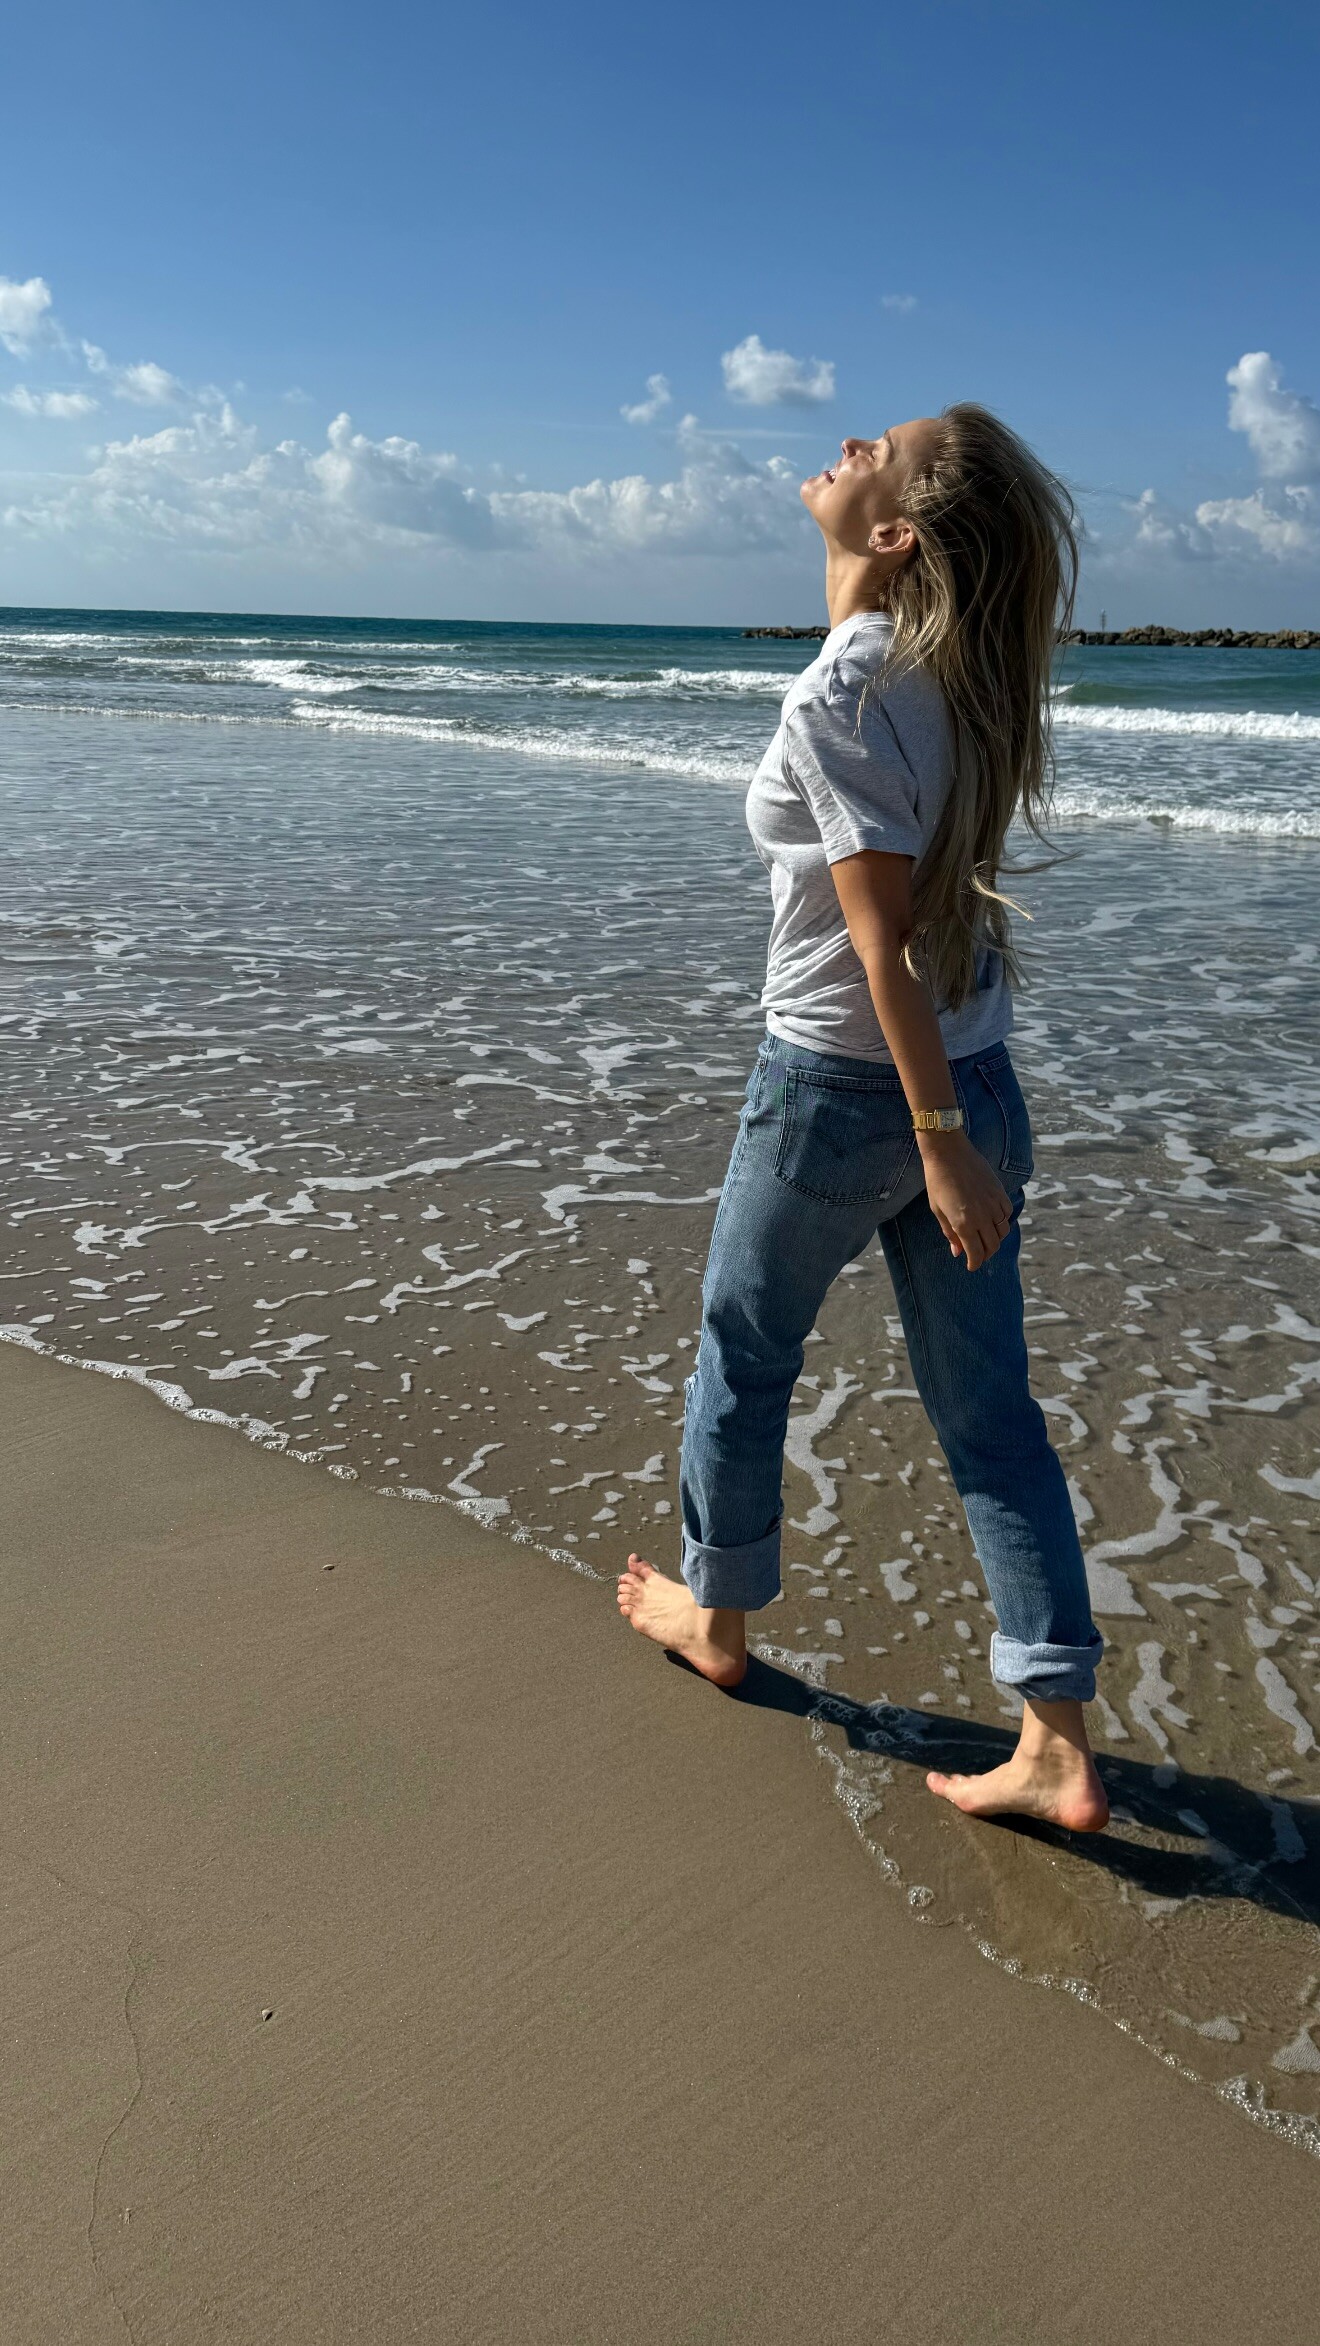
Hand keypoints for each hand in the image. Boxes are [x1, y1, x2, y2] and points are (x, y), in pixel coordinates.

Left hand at [918, 1131, 1012, 1269]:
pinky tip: (993, 1220)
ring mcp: (993, 1204)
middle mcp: (982, 1216)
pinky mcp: (1000, 1192)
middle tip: (978, 1255)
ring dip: (995, 1239)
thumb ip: (950, 1232)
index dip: (974, 1264)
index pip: (976, 1253)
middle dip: (985, 1255)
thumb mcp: (938, 1210)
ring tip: (985, 1239)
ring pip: (1003, 1231)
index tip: (971, 1266)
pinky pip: (1007, 1214)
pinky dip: (1002, 1222)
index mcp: (964, 1223)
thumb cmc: (938, 1181)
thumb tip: (957, 1252)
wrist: (949, 1152)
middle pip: (992, 1246)